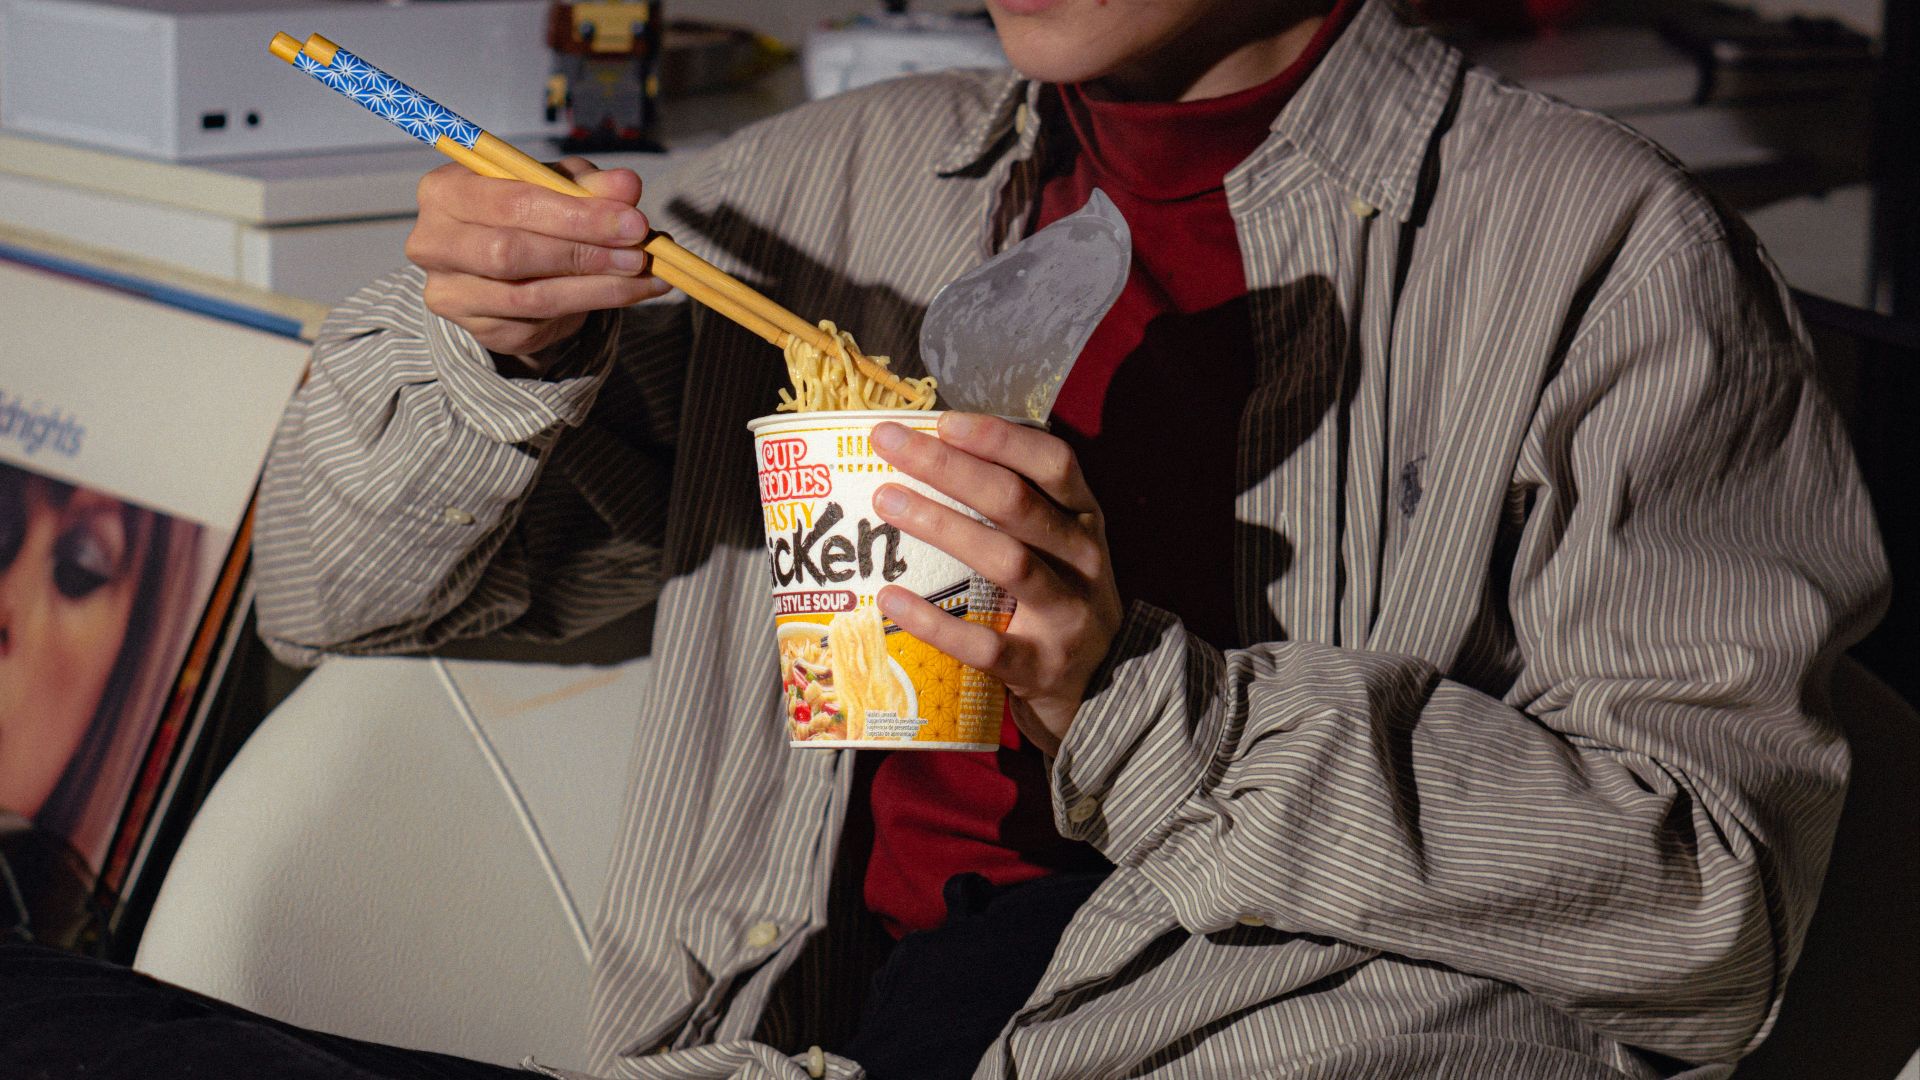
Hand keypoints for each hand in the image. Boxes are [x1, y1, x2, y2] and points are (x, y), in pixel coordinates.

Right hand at [405, 157, 672, 364]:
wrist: (507, 261)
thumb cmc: (530, 208)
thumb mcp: (559, 185)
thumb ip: (591, 185)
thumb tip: (627, 186)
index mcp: (445, 190)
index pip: (510, 203)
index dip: (575, 215)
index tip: (633, 221)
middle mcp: (434, 243)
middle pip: (511, 253)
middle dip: (585, 253)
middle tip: (641, 253)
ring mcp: (451, 293)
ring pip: (530, 297)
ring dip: (598, 288)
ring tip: (644, 275)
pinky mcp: (480, 330)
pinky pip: (540, 324)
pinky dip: (592, 308)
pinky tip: (627, 293)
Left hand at [869, 413, 1121, 755]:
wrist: (1103, 691)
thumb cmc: (1059, 600)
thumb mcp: (1058, 545)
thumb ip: (1015, 507)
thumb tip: (927, 453)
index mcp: (1084, 519)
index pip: (1053, 462)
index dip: (1000, 438)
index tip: (942, 421)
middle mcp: (1083, 560)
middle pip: (1017, 503)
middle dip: (950, 468)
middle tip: (889, 446)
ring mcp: (1067, 615)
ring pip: (1007, 561)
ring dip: (943, 527)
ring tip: (886, 503)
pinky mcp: (1041, 666)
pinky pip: (985, 644)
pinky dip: (936, 621)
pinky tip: (892, 598)